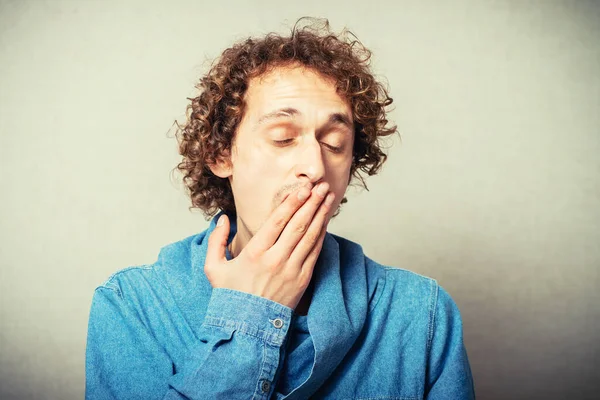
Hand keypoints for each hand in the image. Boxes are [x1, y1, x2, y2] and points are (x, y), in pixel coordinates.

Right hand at [204, 182, 334, 309]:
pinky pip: (314, 252)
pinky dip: (321, 234)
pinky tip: (325, 221)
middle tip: (321, 185)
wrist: (248, 327)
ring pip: (310, 236)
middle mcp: (275, 259)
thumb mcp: (214, 269)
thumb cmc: (231, 296)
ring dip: (320, 214)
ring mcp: (291, 270)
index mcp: (255, 253)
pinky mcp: (302, 280)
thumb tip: (222, 218)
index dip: (292, 201)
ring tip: (328, 197)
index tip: (303, 187)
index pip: (278, 221)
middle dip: (311, 202)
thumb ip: (216, 241)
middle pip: (298, 224)